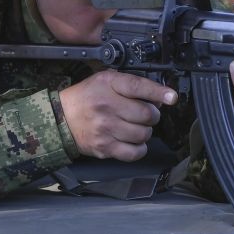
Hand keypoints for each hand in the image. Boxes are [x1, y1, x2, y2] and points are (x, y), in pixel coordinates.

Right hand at [59, 70, 177, 161]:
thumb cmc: (87, 97)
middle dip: (152, 115)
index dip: (159, 92)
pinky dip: (139, 148)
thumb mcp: (105, 81)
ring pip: (143, 134)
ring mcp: (106, 128)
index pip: (138, 87)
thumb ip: (130, 85)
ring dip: (146, 131)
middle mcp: (107, 106)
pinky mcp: (105, 147)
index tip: (172, 97)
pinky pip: (134, 152)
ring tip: (137, 127)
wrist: (62, 119)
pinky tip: (134, 141)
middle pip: (146, 114)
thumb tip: (159, 98)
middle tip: (146, 114)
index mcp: (108, 85)